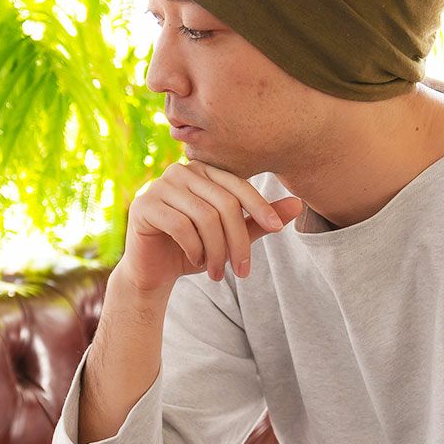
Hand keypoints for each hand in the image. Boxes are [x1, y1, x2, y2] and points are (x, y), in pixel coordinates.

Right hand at [119, 159, 303, 292]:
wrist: (154, 272)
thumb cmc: (194, 249)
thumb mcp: (231, 236)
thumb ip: (259, 220)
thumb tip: (298, 204)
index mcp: (203, 171)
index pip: (238, 185)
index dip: (260, 206)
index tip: (276, 229)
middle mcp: (180, 171)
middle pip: (224, 203)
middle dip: (238, 241)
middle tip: (242, 271)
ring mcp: (159, 186)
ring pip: (204, 217)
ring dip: (216, 251)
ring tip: (218, 272)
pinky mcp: (144, 206)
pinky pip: (180, 225)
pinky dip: (194, 248)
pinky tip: (196, 260)